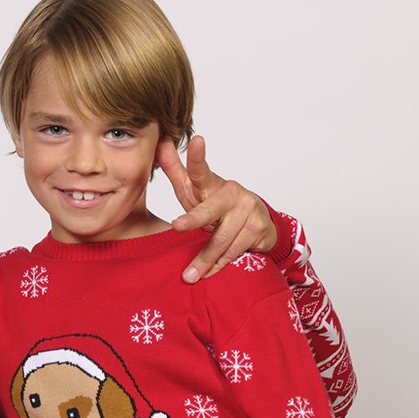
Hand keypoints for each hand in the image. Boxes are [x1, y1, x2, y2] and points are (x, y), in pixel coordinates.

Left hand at [155, 134, 276, 281]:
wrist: (258, 225)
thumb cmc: (217, 207)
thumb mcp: (195, 192)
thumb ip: (177, 171)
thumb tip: (160, 144)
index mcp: (212, 184)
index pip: (201, 169)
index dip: (198, 156)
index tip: (197, 140)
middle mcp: (231, 192)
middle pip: (208, 210)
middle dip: (193, 219)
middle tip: (177, 226)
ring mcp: (247, 209)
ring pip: (220, 239)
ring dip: (204, 260)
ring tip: (189, 276)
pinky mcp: (258, 228)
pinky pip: (233, 251)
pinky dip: (218, 265)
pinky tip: (208, 273)